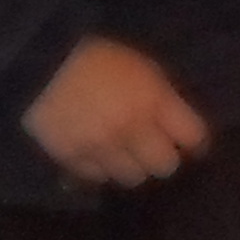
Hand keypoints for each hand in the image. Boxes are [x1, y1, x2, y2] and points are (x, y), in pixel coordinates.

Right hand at [23, 35, 211, 185]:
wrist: (44, 66)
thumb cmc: (102, 60)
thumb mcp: (145, 69)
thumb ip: (164, 100)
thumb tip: (179, 130)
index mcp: (154, 100)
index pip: (192, 136)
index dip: (195, 142)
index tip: (192, 145)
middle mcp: (131, 128)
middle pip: (165, 166)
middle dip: (164, 159)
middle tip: (155, 150)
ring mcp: (100, 147)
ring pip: (132, 178)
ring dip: (133, 167)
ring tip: (126, 155)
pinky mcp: (71, 158)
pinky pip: (98, 179)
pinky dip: (102, 171)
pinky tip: (100, 157)